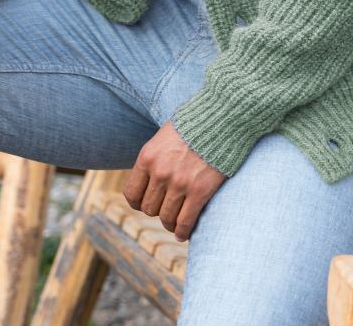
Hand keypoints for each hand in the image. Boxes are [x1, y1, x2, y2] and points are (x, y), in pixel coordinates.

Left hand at [123, 120, 226, 241]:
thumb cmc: (192, 127)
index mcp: (147, 157)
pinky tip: (184, 233)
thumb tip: (148, 183)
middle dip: (157, 210)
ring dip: (170, 223)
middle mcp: (160, 172)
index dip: (138, 203)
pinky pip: (185, 222)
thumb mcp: (163, 137)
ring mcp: (179, 183)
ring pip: (166, 218)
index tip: (146, 203)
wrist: (220, 119)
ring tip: (176, 223)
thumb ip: (154, 159)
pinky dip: (183, 232)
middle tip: (167, 209)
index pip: (132, 194)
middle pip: (149, 208)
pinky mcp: (199, 191)